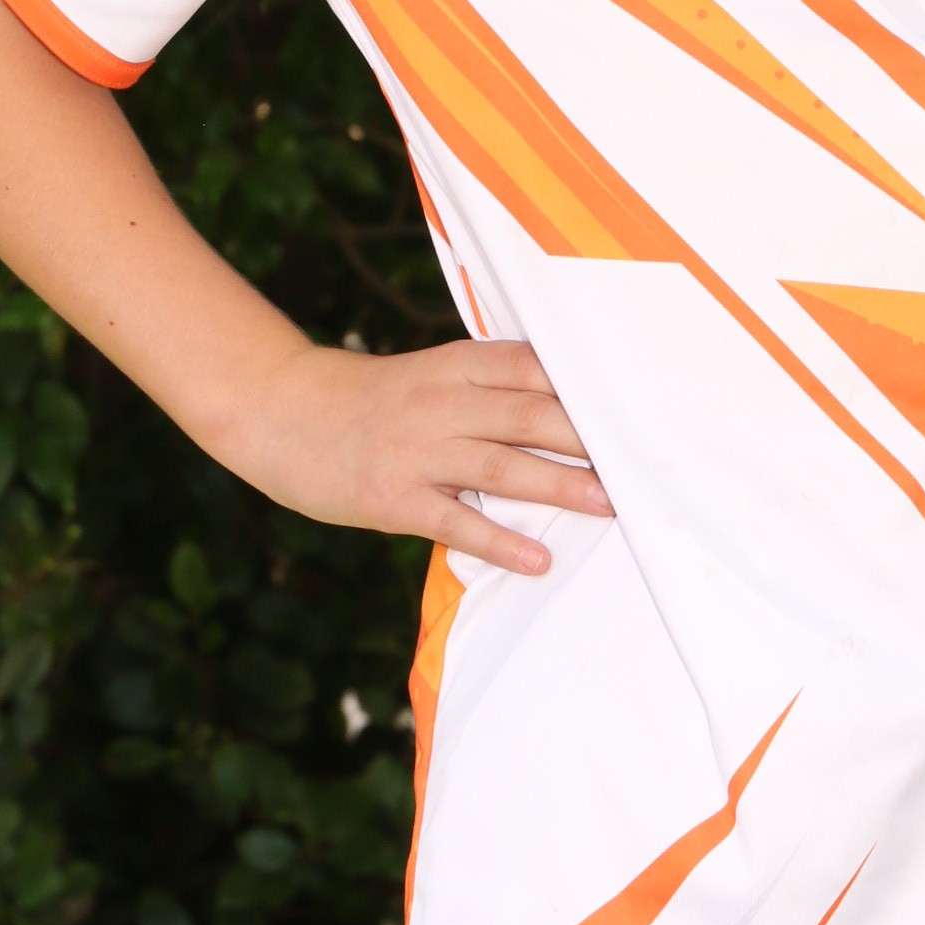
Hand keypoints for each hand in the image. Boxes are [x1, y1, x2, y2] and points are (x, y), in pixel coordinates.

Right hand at [218, 336, 611, 577]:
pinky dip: (500, 541)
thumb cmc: (368, 398)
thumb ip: (488, 385)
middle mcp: (443, 403)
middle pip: (531, 415)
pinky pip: (456, 523)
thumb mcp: (429, 374)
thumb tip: (563, 403)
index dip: (585, 385)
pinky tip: (538, 559)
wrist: (280, 411)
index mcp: (456, 366)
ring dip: (562, 486)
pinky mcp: (393, 498)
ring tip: (611, 506)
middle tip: (643, 461)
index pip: (534, 367)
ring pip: (503, 467)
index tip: (636, 403)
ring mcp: (418, 452)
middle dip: (590, 438)